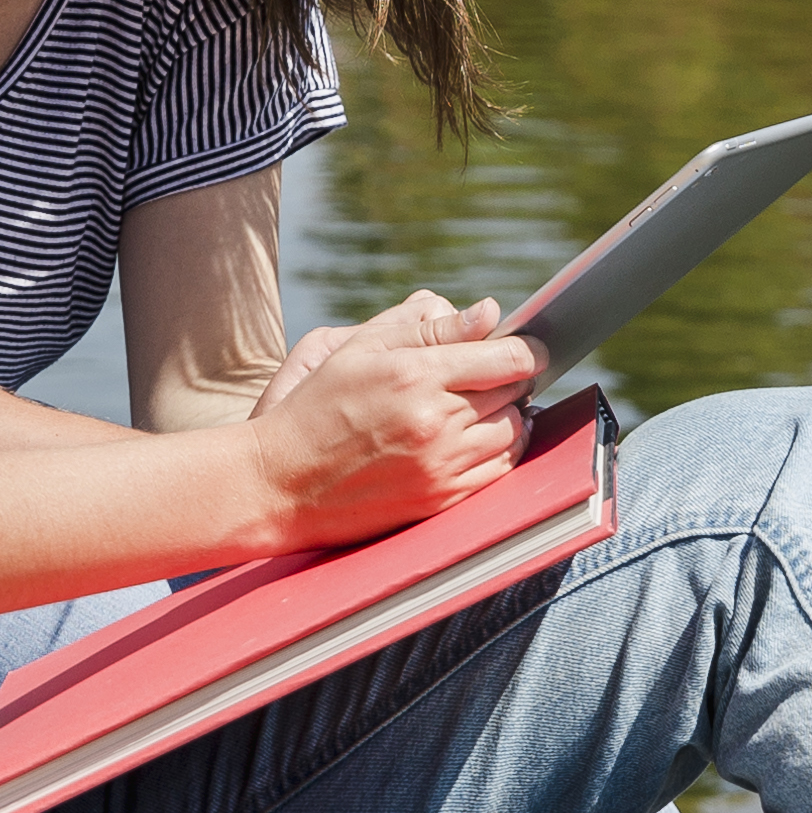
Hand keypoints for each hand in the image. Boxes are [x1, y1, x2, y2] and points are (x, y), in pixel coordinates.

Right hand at [245, 292, 538, 546]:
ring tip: (490, 406)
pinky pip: (500, 472)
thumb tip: (489, 312)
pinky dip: (504, 451)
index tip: (530, 347)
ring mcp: (441, 465)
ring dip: (512, 415)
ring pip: (514, 433)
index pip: (507, 358)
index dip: (528, 349)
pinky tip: (486, 439)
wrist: (281, 482)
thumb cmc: (317, 406)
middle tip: (498, 373)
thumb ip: (428, 328)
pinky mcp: (441, 499)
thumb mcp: (361, 349)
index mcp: (416, 375)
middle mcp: (435, 422)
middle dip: (514, 378)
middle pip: (514, 393)